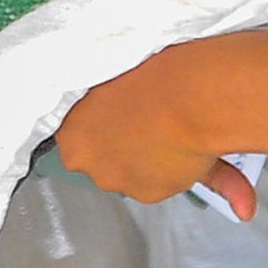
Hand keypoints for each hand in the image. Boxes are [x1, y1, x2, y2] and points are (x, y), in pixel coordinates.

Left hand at [57, 39, 255, 212]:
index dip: (94, 123)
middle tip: (143, 113)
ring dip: (149, 154)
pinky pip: (167, 177)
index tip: (110, 110)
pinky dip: (177, 166)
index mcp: (75, 141)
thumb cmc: (153, 77)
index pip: (74, 139)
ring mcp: (131, 184)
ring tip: (170, 122)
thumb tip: (107, 97)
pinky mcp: (163, 191)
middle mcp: (99, 169)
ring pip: (137, 170)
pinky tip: (186, 143)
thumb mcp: (109, 76)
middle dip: (122, 141)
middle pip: (105, 158)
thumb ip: (100, 101)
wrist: (194, 98)